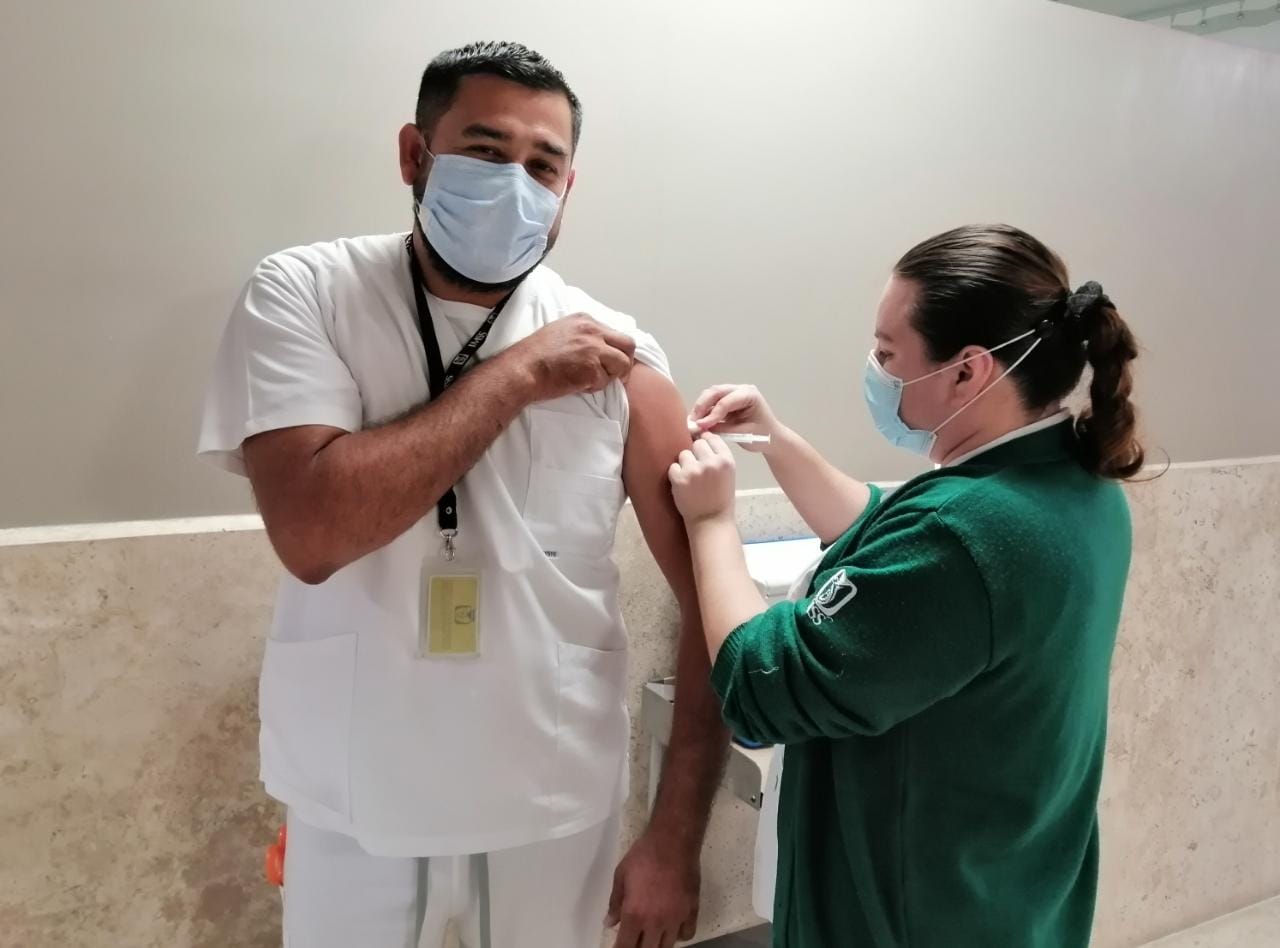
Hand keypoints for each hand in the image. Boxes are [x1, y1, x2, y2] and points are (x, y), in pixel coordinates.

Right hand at [507, 313, 635, 401]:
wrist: (522, 369)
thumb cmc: (536, 356)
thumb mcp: (561, 332)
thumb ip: (583, 336)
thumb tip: (601, 349)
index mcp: (585, 320)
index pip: (615, 333)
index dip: (615, 351)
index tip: (608, 362)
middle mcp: (592, 330)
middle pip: (628, 345)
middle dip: (625, 362)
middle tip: (616, 375)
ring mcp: (593, 348)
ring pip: (623, 364)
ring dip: (611, 376)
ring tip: (591, 380)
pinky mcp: (591, 367)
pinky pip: (605, 381)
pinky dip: (594, 387)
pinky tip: (578, 384)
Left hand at [606, 832, 700, 947]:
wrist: (673, 841)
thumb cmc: (643, 855)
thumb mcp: (621, 875)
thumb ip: (615, 902)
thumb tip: (609, 922)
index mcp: (635, 914)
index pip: (626, 946)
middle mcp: (656, 922)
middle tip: (635, 940)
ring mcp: (677, 918)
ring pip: (667, 946)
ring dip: (658, 944)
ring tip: (651, 936)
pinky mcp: (692, 910)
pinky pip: (687, 934)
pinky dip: (679, 936)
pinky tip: (672, 928)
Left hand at [668, 435, 736, 524]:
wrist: (710, 521)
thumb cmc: (720, 498)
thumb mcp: (728, 474)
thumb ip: (718, 456)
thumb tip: (701, 437)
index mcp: (726, 460)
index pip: (712, 438)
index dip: (706, 443)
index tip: (703, 451)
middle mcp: (711, 462)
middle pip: (697, 444)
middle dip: (696, 454)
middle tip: (697, 467)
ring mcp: (694, 470)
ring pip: (684, 454)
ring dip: (685, 464)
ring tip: (691, 478)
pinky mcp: (679, 478)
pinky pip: (673, 467)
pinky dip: (676, 475)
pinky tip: (683, 485)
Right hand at [686, 384, 779, 453]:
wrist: (772, 439)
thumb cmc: (763, 436)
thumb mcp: (743, 434)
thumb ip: (721, 429)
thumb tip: (700, 428)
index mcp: (749, 394)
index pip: (726, 401)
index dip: (712, 414)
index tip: (701, 426)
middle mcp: (740, 390)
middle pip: (715, 392)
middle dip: (702, 406)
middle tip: (693, 422)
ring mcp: (733, 394)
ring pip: (711, 395)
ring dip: (700, 408)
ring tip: (693, 423)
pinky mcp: (727, 401)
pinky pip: (711, 403)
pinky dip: (704, 412)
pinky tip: (697, 422)